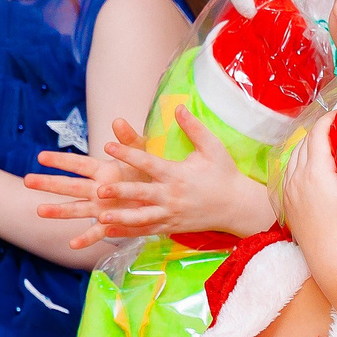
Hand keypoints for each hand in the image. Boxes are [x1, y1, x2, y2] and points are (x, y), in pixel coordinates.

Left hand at [30, 108, 273, 245]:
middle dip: (120, 192)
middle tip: (99, 189)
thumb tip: (178, 106)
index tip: (108, 145)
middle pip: (141, 193)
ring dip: (121, 217)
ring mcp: (171, 213)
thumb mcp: (213, 148)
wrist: (237, 206)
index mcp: (177, 174)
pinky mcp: (171, 226)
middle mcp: (172, 195)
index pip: (148, 162)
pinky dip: (127, 231)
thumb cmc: (224, 174)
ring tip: (101, 217)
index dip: (128, 153)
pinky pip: (146, 230)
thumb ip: (193, 128)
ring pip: (141, 217)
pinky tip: (108, 231)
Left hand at [278, 130, 336, 267]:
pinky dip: (300, 164)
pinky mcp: (287, 204)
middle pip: (303, 144)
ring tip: (326, 147)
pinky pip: (289, 174)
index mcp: (314, 173)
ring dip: (308, 148)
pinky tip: (312, 170)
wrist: (332, 261)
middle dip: (318, 133)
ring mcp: (288, 192)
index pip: (316, 136)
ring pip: (294, 158)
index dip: (327, 121)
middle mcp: (296, 179)